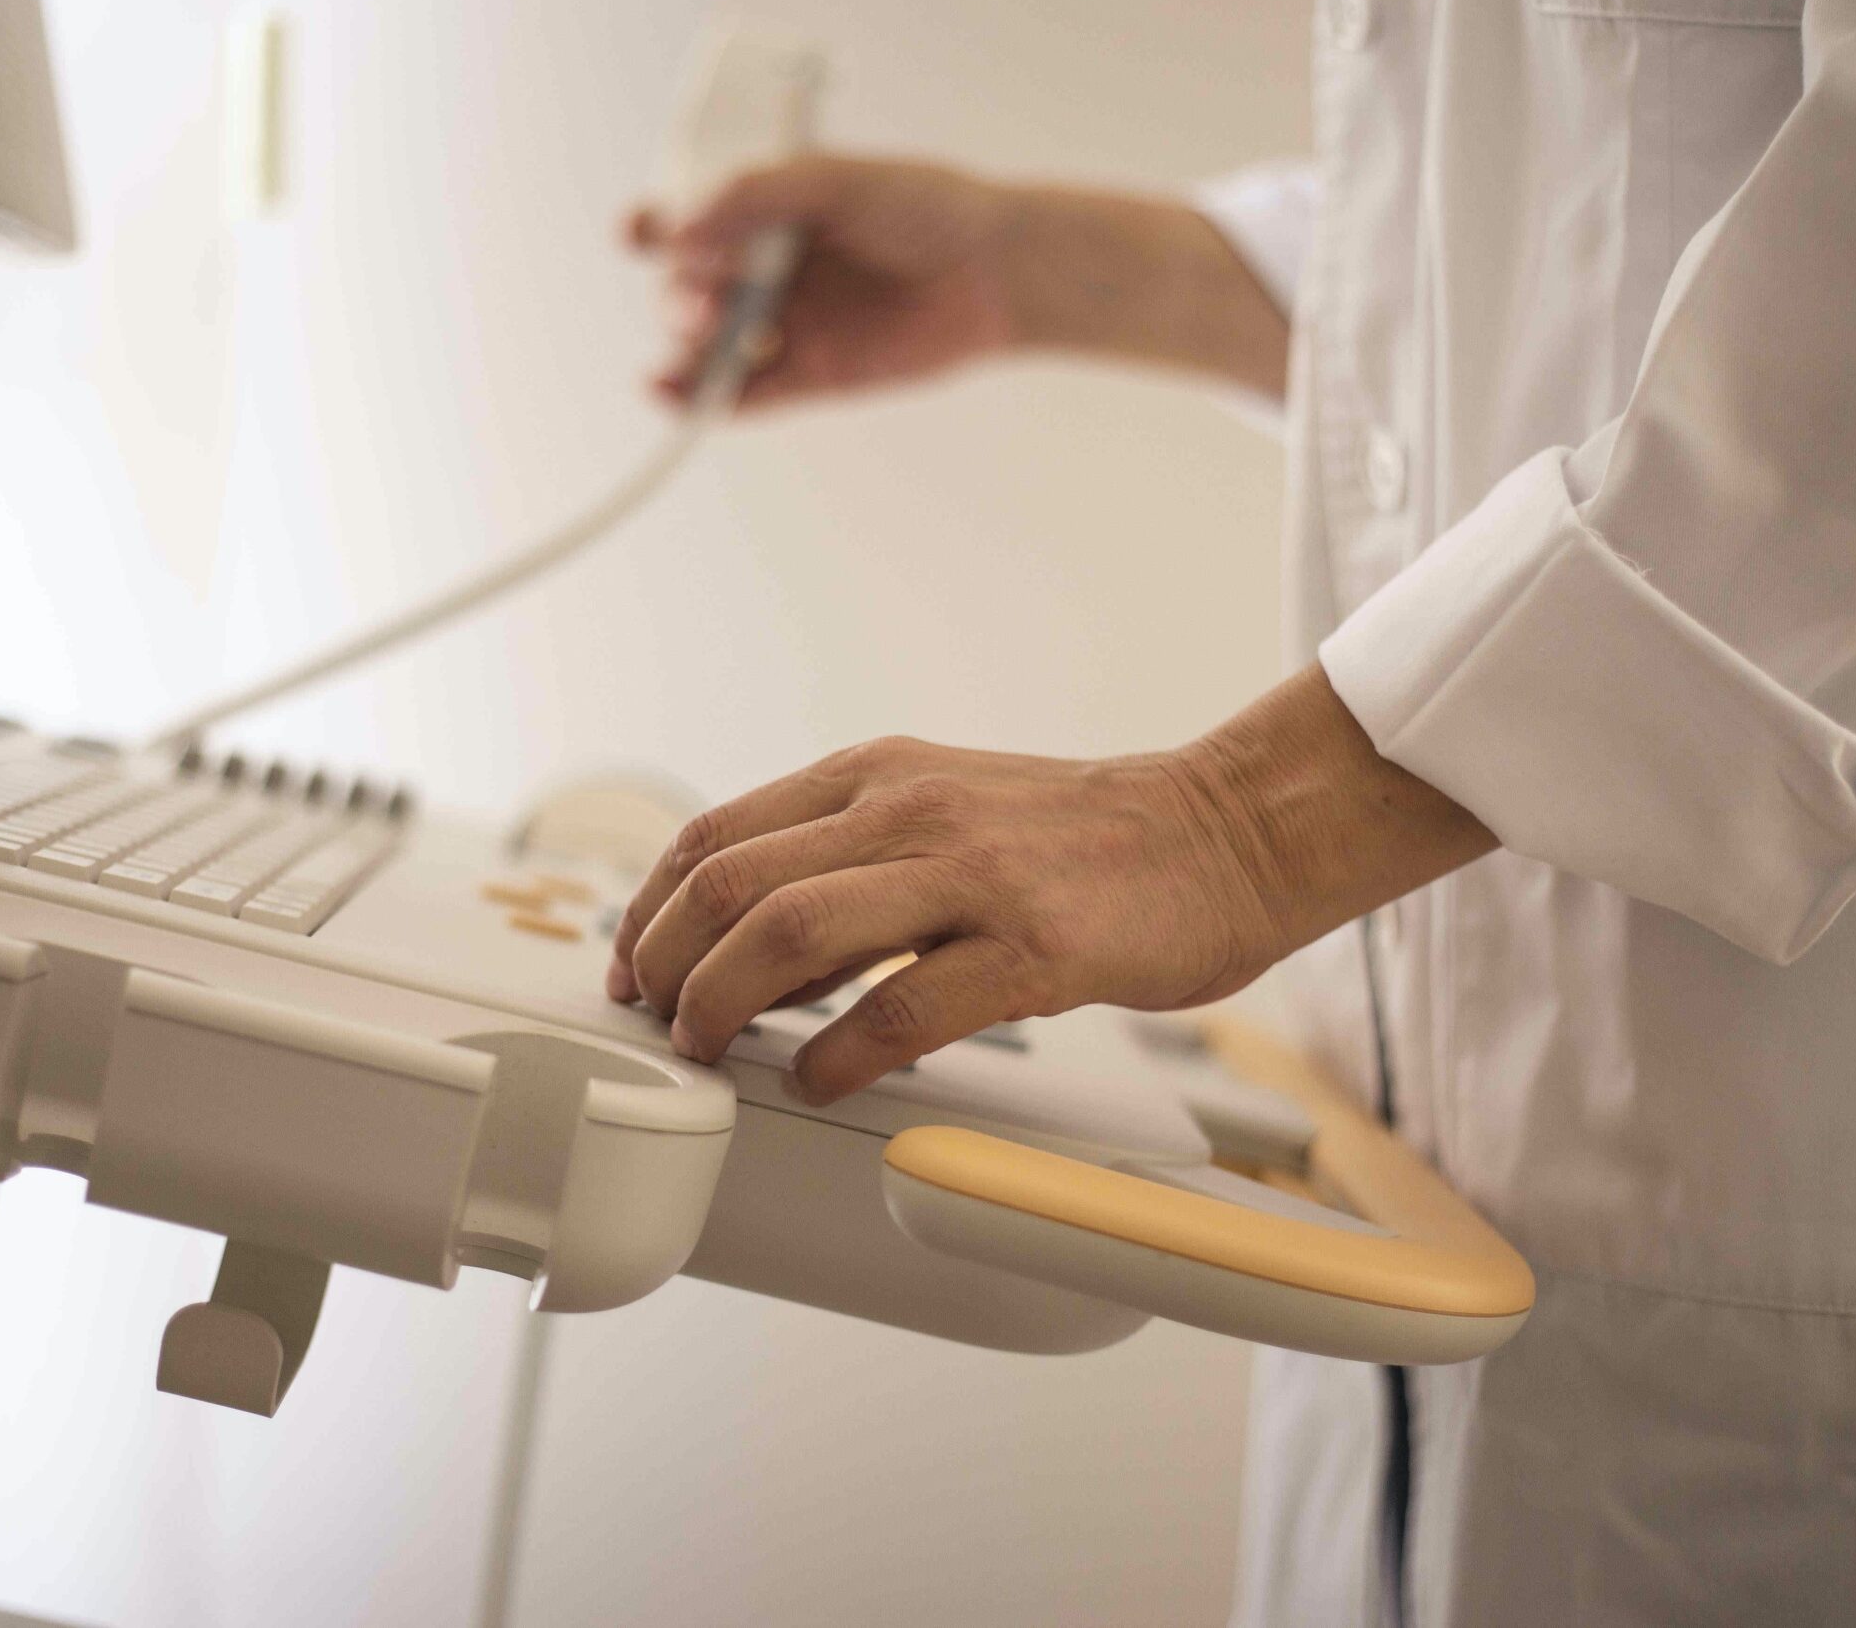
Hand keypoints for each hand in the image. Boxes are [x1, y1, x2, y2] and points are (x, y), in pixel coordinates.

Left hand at [604, 668, 1496, 1100]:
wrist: (1224, 831)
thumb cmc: (1087, 840)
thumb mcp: (946, 816)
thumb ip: (852, 869)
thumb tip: (755, 954)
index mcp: (879, 775)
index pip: (717, 835)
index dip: (652, 911)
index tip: (631, 969)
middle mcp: (909, 809)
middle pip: (733, 882)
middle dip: (667, 963)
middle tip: (657, 1023)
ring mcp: (970, 874)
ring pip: (793, 930)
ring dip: (726, 1002)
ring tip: (713, 1050)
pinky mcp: (1033, 945)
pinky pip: (904, 1005)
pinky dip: (841, 1052)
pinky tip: (823, 1080)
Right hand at [627, 156, 1022, 409]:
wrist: (995, 271)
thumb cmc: (927, 208)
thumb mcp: (837, 179)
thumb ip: (757, 194)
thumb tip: (680, 229)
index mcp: (762, 210)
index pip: (684, 218)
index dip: (654, 226)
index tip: (642, 231)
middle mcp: (763, 267)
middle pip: (683, 287)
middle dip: (679, 292)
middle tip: (712, 295)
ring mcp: (782, 324)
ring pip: (704, 346)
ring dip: (688, 346)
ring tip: (716, 335)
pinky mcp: (808, 376)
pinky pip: (742, 397)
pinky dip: (703, 402)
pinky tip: (677, 398)